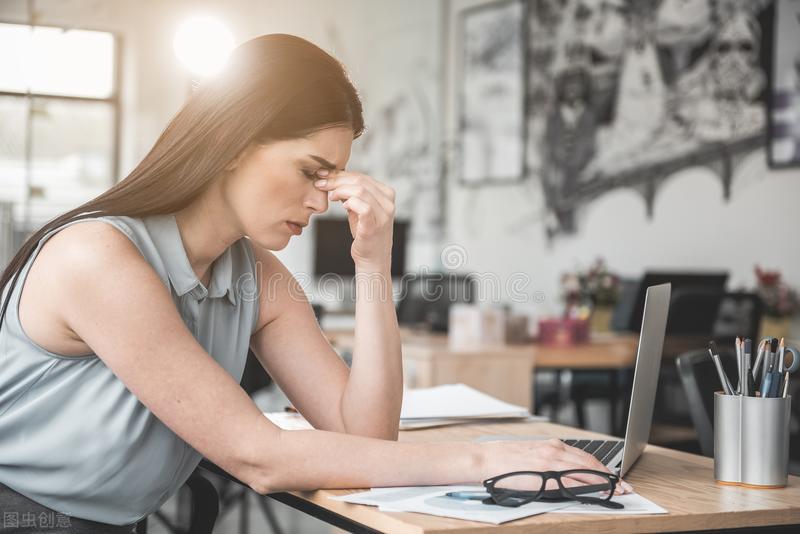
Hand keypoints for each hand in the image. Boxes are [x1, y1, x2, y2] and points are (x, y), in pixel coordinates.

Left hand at [314, 171, 395, 270]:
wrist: (372, 258)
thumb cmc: (364, 233)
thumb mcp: (359, 209)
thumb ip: (353, 194)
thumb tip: (334, 176)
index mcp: (386, 194)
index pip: (361, 176)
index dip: (340, 174)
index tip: (323, 175)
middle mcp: (388, 202)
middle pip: (359, 181)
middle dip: (336, 180)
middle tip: (320, 182)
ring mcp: (383, 214)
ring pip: (360, 190)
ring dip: (340, 190)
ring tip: (330, 196)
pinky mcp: (375, 225)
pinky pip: (363, 207)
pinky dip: (350, 202)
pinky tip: (342, 205)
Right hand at [480, 438, 632, 494]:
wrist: (485, 459)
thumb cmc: (505, 460)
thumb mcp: (533, 454)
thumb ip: (551, 460)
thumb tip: (568, 472)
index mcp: (552, 445)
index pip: (585, 457)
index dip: (603, 468)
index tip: (616, 477)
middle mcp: (554, 451)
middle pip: (590, 464)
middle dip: (610, 477)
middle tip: (625, 487)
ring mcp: (550, 463)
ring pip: (585, 472)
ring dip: (604, 482)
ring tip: (617, 491)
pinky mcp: (544, 476)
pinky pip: (572, 481)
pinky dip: (588, 486)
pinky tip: (597, 492)